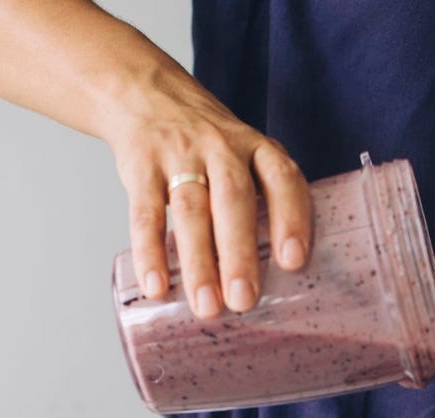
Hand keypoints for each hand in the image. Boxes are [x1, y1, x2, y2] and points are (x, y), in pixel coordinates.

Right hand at [105, 50, 312, 317]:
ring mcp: (179, 154)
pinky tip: (157, 287)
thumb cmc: (207, 145)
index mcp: (256, 149)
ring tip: (207, 306)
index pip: (282, 179)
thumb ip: (260, 204)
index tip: (293, 261)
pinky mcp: (141, 166)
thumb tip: (280, 280)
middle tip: (244, 300)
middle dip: (240, 253)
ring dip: (199, 262)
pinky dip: (150, 252)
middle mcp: (221, 148)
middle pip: (233, 199)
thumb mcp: (243, 156)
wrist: (144, 94)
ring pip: (191, 210)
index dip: (291, 218)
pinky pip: (145, 212)